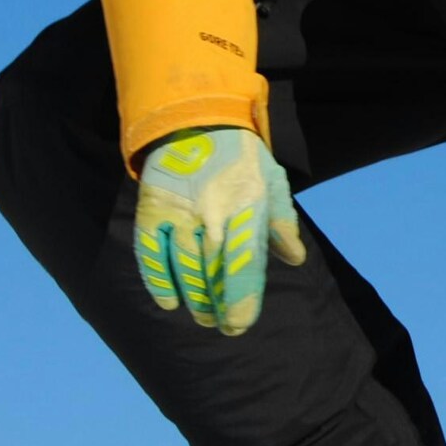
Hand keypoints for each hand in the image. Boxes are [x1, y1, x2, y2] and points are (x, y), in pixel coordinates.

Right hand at [132, 126, 305, 334]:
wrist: (194, 118)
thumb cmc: (240, 157)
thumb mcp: (271, 179)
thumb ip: (281, 221)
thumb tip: (295, 258)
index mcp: (247, 202)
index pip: (245, 259)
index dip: (242, 297)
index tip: (240, 324)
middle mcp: (212, 209)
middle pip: (214, 269)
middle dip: (220, 305)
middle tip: (226, 327)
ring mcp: (179, 209)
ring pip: (184, 266)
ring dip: (194, 297)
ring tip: (204, 316)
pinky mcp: (152, 208)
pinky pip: (151, 252)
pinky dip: (158, 280)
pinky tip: (169, 302)